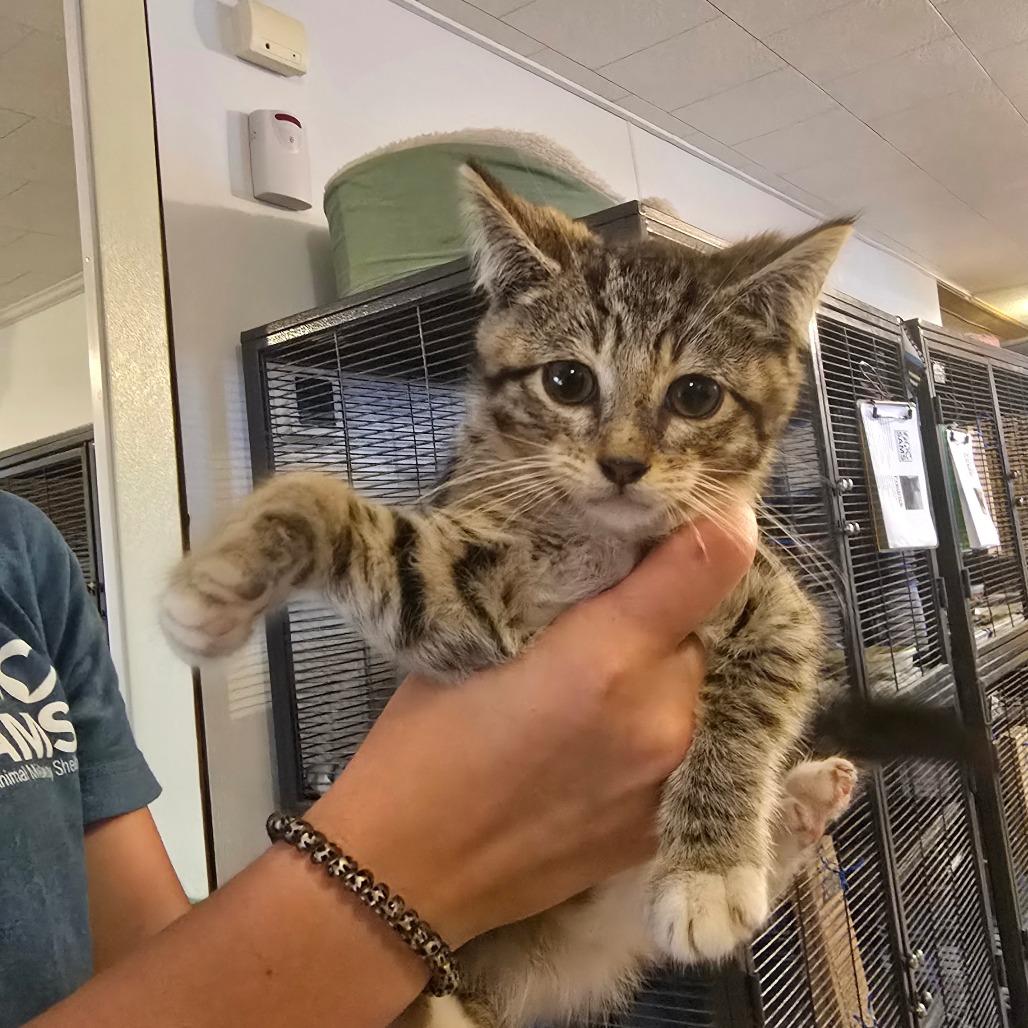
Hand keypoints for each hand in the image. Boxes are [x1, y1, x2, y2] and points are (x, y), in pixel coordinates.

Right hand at [311, 505, 756, 946]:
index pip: (712, 560)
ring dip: (667, 667)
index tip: (690, 512)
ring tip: (598, 680)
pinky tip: (601, 735)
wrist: (409, 873)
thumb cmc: (424, 741)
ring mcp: (672, 780)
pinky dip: (661, 722)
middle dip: (669, 609)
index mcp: (604, 657)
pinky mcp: (667, 824)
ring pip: (700, 683)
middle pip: (706, 625)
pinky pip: (689, 742)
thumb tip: (619, 545)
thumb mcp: (478, 634)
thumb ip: (564, 589)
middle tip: (607, 614)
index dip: (712, 523)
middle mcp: (663, 717)